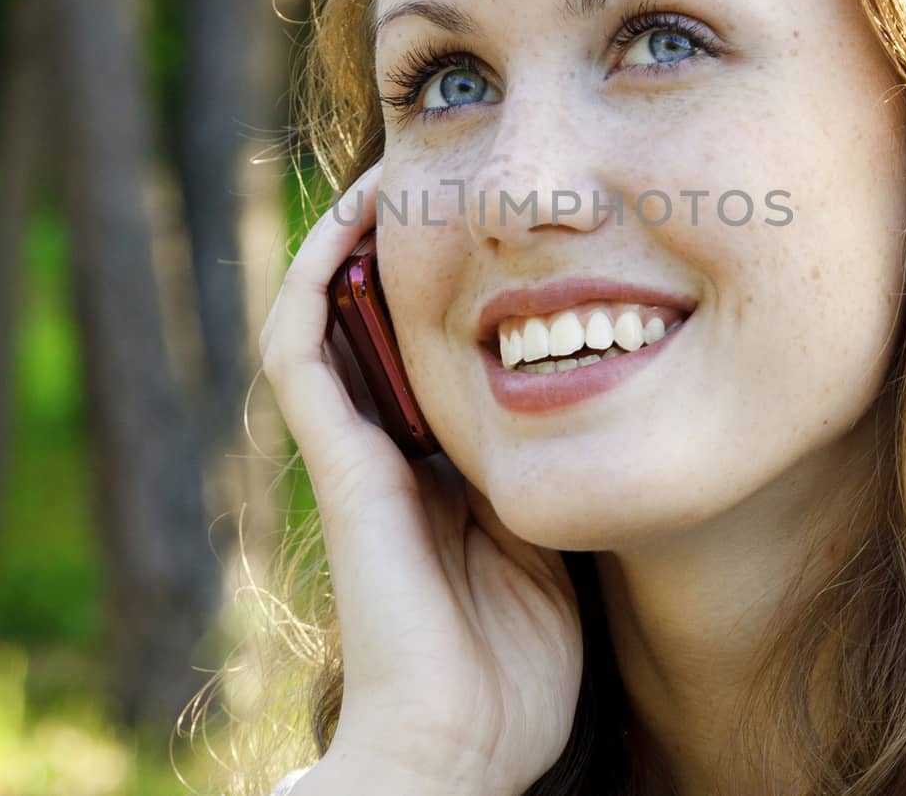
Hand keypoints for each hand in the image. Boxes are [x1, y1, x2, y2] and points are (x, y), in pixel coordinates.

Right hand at [258, 161, 584, 795]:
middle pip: (372, 319)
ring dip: (346, 240)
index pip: (426, 346)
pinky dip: (316, 280)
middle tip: (437, 168)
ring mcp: (355, 452)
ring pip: (322, 318)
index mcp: (440, 464)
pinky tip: (353, 221)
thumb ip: (558, 469)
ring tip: (389, 170)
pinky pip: (301, 352)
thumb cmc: (520, 663)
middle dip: (397, 242)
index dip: (447, 279)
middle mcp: (389, 447)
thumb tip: (605, 393)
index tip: (494, 217)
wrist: (466, 744)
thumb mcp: (554, 538)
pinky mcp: (338, 462)